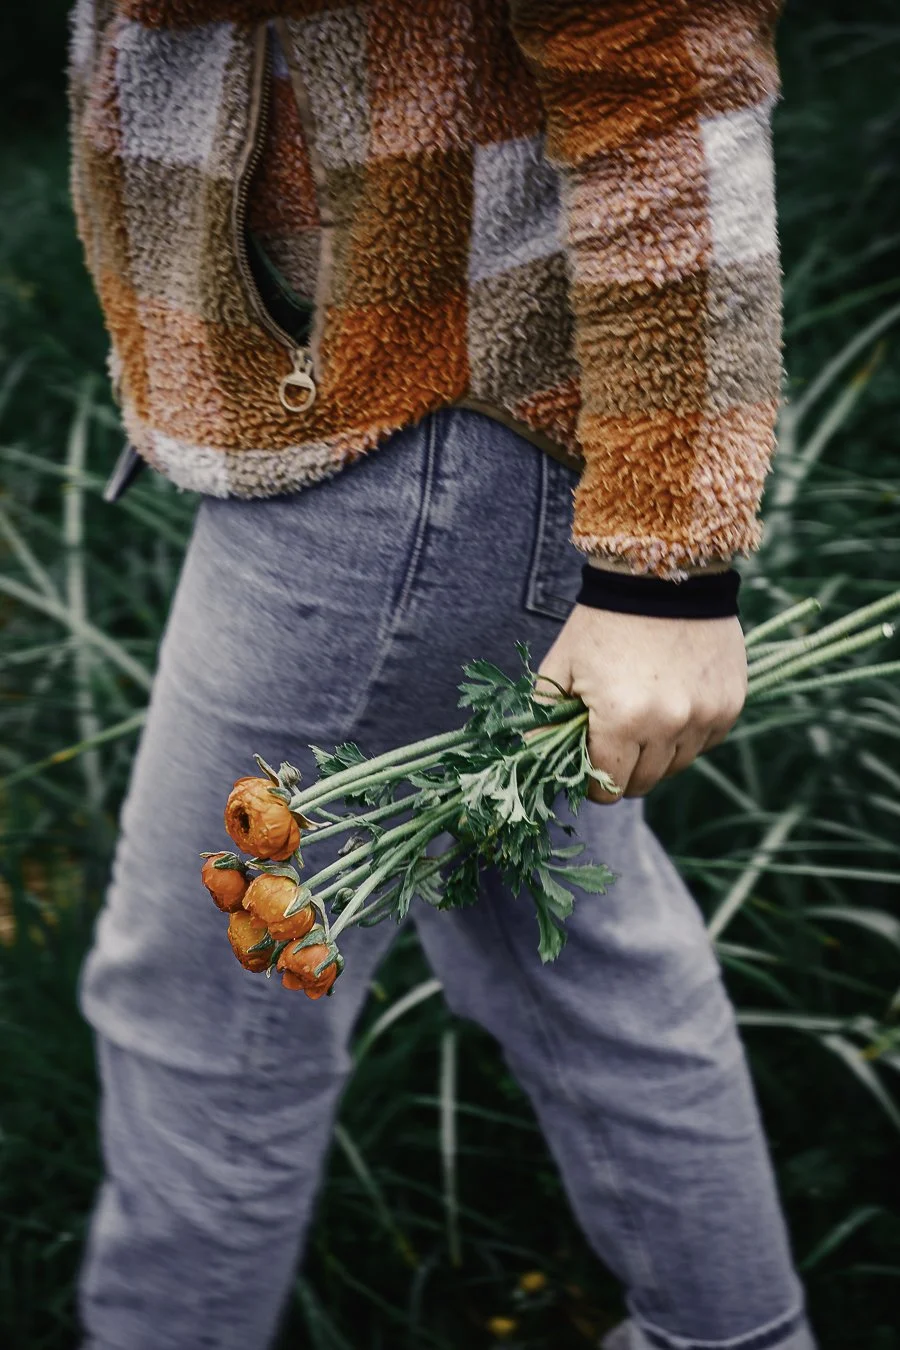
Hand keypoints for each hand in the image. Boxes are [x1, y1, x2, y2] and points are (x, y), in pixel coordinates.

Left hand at [536, 605, 747, 803]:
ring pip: (677, 766)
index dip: (593, 781)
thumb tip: (536, 754)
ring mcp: (705, 716)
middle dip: (623, 770)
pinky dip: (687, 734)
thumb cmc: (602, 623)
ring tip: (643, 716)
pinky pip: (705, 742)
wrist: (662, 576)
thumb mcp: (561, 666)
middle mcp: (669, 724)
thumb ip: (545, 716)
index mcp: (621, 719)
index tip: (589, 762)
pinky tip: (672, 702)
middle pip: (643, 783)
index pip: (608, 787)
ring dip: (657, 753)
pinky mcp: (730, 704)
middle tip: (613, 740)